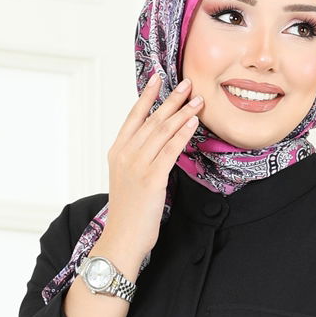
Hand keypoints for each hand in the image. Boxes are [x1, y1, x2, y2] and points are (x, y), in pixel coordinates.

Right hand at [104, 74, 202, 254]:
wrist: (122, 237)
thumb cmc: (128, 213)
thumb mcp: (128, 180)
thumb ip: (139, 160)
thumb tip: (157, 147)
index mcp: (117, 152)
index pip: (133, 117)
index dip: (147, 96)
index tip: (158, 79)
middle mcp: (125, 154)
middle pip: (152, 120)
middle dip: (172, 99)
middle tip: (188, 84)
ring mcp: (137, 165)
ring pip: (162, 131)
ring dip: (182, 113)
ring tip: (197, 100)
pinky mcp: (152, 178)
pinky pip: (170, 150)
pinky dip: (182, 134)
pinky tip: (192, 123)